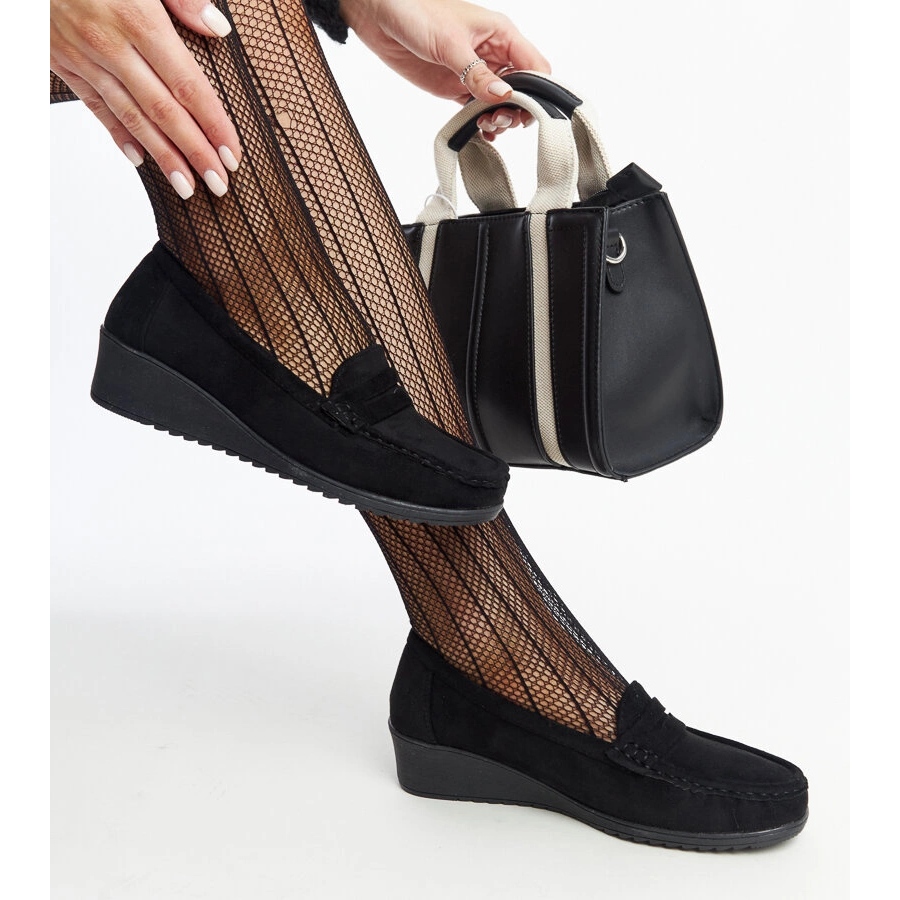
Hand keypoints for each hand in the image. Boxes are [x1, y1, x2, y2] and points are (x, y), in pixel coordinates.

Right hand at [50, 0, 241, 197]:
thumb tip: (217, 28)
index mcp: (138, 19)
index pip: (188, 86)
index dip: (214, 125)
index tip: (232, 154)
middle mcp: (111, 46)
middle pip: (164, 112)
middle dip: (195, 153)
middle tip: (219, 183)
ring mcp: (85, 57)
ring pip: (132, 118)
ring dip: (163, 156)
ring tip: (187, 186)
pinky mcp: (62, 62)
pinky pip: (95, 107)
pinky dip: (118, 136)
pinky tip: (140, 159)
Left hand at [340, 0, 550, 140]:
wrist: (381, 14)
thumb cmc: (416, 11)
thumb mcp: (451, 44)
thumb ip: (477, 73)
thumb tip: (503, 96)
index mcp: (501, 35)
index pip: (534, 66)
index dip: (538, 91)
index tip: (526, 111)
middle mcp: (493, 54)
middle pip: (521, 90)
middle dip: (516, 109)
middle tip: (497, 119)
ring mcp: (475, 72)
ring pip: (500, 102)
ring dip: (498, 118)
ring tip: (486, 125)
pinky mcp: (456, 86)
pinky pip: (477, 108)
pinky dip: (482, 122)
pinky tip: (480, 131)